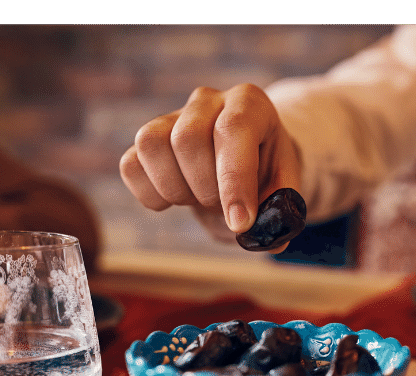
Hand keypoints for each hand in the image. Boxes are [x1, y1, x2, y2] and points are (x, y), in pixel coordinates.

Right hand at [119, 84, 300, 252]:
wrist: (248, 167)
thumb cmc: (266, 177)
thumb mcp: (284, 191)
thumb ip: (279, 213)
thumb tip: (258, 235)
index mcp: (250, 103)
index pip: (233, 129)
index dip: (234, 181)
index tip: (240, 223)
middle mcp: (208, 100)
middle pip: (187, 139)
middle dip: (206, 188)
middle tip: (223, 205)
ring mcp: (172, 116)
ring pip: (151, 145)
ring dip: (176, 189)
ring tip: (201, 199)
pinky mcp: (147, 140)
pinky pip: (130, 165)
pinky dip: (150, 194)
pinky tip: (176, 199)